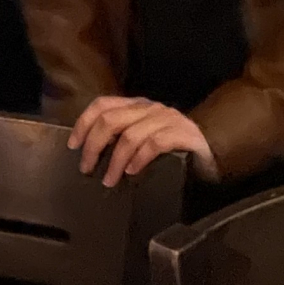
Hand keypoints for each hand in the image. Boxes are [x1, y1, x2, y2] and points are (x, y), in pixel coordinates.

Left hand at [69, 95, 215, 187]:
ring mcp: (168, 119)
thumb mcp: (141, 140)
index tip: (73, 145)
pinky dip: (140, 158)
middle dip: (94, 145)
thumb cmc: (171, 151)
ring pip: (131, 134)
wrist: (211, 155)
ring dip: (115, 160)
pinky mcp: (184, 135)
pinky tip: (133, 172)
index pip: (102, 104)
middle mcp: (150, 108)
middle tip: (87, 169)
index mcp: (136, 106)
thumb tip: (89, 156)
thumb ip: (120, 140)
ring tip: (109, 180)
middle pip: (111, 120)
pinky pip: (155, 143)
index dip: (83, 123)